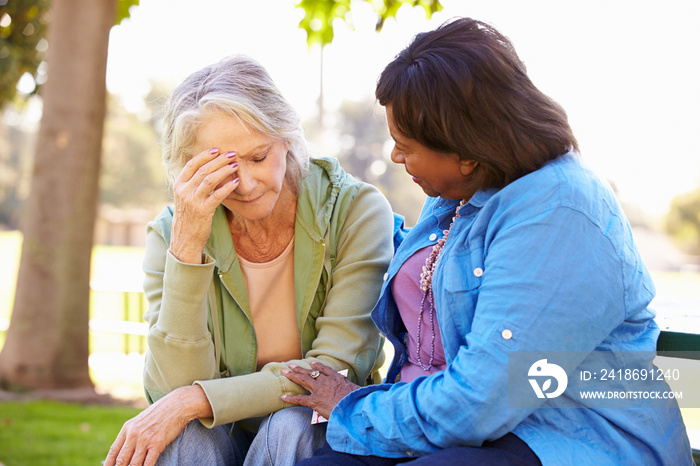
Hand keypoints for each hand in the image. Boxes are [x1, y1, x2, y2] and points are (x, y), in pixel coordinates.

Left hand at [104, 385, 211, 465]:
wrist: (178, 404)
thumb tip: (126, 448)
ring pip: (133, 464)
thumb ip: (132, 433)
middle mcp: (133, 434)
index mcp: (127, 428)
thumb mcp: (141, 420)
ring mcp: (145, 439)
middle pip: (121, 460)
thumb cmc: (161, 413)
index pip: (113, 451)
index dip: (109, 463)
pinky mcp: (157, 443)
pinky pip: (148, 463)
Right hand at [170, 148, 239, 262]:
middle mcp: (184, 191)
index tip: (216, 149)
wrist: (184, 240)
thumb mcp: (185, 198)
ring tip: (236, 165)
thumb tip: (207, 169)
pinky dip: (227, 187)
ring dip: (224, 170)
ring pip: (210, 179)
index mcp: (178, 186)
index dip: (204, 155)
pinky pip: (217, 195)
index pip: (191, 164)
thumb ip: (192, 184)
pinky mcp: (203, 211)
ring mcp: (192, 201)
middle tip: (232, 154)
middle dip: (219, 160)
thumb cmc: (189, 217)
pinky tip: (236, 182)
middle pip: (203, 169)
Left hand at [281, 361, 359, 419]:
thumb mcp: (357, 391)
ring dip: (292, 376)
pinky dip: (290, 398)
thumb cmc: (358, 401)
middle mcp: (326, 381)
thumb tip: (356, 393)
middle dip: (299, 369)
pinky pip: (300, 399)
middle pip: (310, 373)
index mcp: (337, 378)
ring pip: (303, 380)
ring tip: (284, 372)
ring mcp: (319, 390)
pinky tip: (283, 396)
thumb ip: (352, 390)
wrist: (353, 407)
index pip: (325, 370)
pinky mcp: (315, 401)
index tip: (311, 364)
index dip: (317, 367)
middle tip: (291, 365)